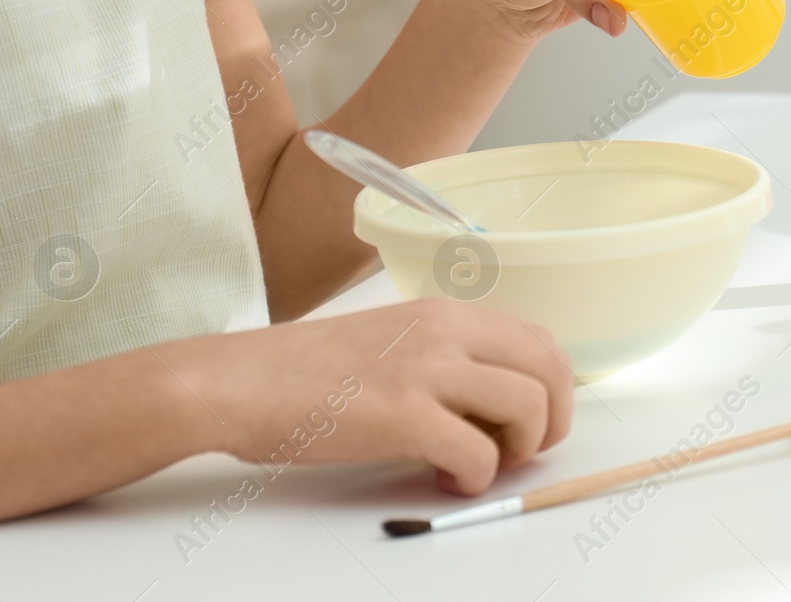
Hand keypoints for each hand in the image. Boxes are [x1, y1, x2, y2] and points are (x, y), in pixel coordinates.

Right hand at [178, 299, 573, 494]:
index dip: (551, 388)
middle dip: (551, 420)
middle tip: (520, 451)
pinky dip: (476, 478)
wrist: (239, 382)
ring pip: (528, 408)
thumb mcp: (391, 342)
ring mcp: (428, 370)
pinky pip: (480, 454)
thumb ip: (444, 360)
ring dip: (517, 451)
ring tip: (476, 464)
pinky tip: (445, 478)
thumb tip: (491, 405)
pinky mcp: (405, 416)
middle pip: (549, 369)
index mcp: (445, 312)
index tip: (528, 422)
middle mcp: (447, 331)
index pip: (540, 340)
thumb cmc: (304, 371)